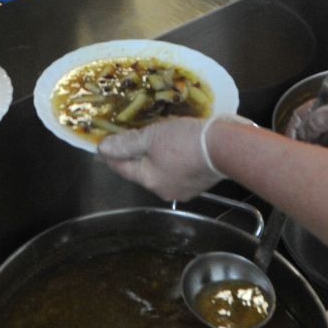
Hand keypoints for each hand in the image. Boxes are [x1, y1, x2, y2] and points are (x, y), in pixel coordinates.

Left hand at [99, 114, 252, 200]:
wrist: (226, 147)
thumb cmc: (185, 142)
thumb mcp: (152, 137)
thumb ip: (127, 143)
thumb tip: (103, 149)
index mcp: (150, 180)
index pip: (122, 168)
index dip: (110, 154)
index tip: (101, 145)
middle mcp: (164, 190)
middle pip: (142, 170)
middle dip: (134, 155)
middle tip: (127, 137)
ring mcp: (184, 188)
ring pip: (161, 170)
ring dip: (155, 156)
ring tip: (153, 139)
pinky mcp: (200, 182)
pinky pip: (178, 169)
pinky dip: (173, 158)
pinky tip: (175, 146)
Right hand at [288, 89, 327, 160]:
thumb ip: (316, 120)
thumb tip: (302, 131)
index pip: (302, 117)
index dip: (294, 128)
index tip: (289, 141)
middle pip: (309, 134)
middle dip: (301, 144)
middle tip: (295, 156)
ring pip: (320, 148)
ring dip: (313, 155)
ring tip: (307, 164)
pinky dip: (325, 164)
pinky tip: (321, 169)